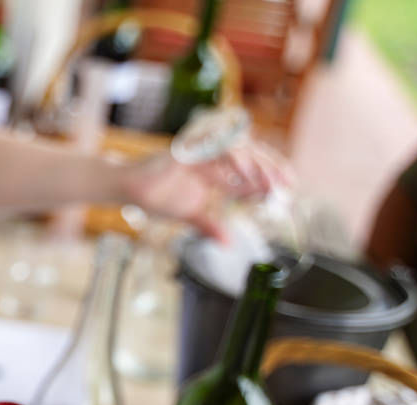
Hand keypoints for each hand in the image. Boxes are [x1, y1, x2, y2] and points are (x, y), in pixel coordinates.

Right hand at [125, 141, 292, 240]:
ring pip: (238, 149)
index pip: (247, 171)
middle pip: (249, 156)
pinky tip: (246, 172)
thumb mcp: (189, 216)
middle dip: (271, 169)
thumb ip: (209, 226)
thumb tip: (227, 243)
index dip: (267, 179)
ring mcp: (201, 151)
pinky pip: (216, 149)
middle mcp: (211, 157)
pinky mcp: (189, 150)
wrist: (128, 189)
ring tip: (271, 180)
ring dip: (257, 163)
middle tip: (288, 184)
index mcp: (214, 170)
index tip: (286, 191)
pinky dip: (233, 159)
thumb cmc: (155, 196)